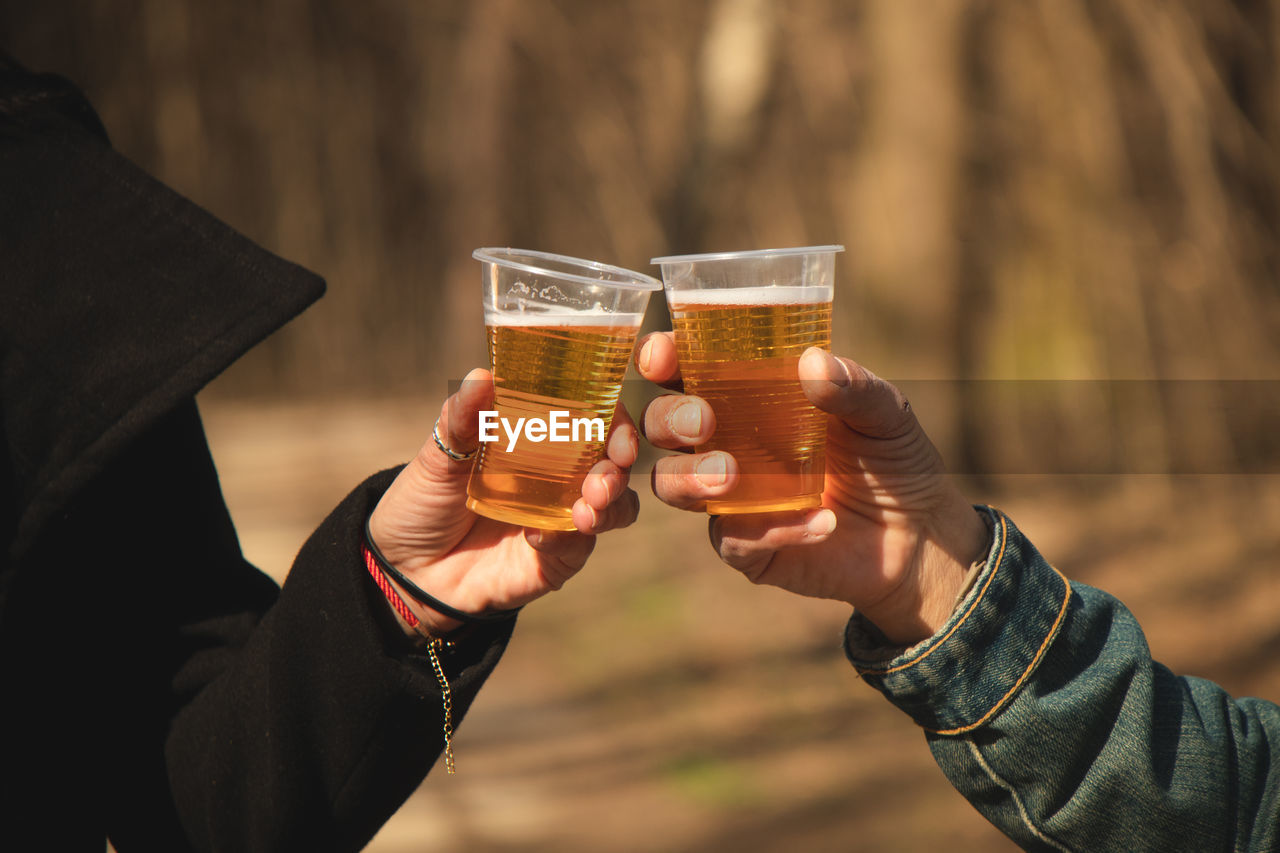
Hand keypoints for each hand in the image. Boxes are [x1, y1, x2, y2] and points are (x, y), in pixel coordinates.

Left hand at [367, 367, 640, 635]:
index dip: (612, 415)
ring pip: (616, 506)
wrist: (402, 569)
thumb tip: (481, 376)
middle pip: (614, 461)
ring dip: (611, 503)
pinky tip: (538, 537)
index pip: (591, 416)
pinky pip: (579, 548)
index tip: (612, 418)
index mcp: (539, 440)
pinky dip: (567, 539)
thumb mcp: (437, 458)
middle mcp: (560, 475)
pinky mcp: (556, 560)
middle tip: (609, 469)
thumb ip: (462, 420)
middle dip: (619, 463)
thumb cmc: (422, 502)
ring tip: (588, 507)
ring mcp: (562, 517)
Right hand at [636, 333, 987, 644]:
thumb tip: (813, 362)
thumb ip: (854, 385)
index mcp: (744, 395)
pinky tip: (821, 521)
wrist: (920, 536)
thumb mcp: (885, 411)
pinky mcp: (745, 547)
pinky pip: (732, 539)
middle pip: (659, 424)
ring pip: (672, 484)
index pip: (683, 368)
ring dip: (689, 477)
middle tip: (702, 421)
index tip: (663, 356)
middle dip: (667, 419)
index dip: (660, 358)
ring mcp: (729, 497)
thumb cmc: (892, 457)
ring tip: (729, 475)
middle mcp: (724, 443)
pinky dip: (772, 529)